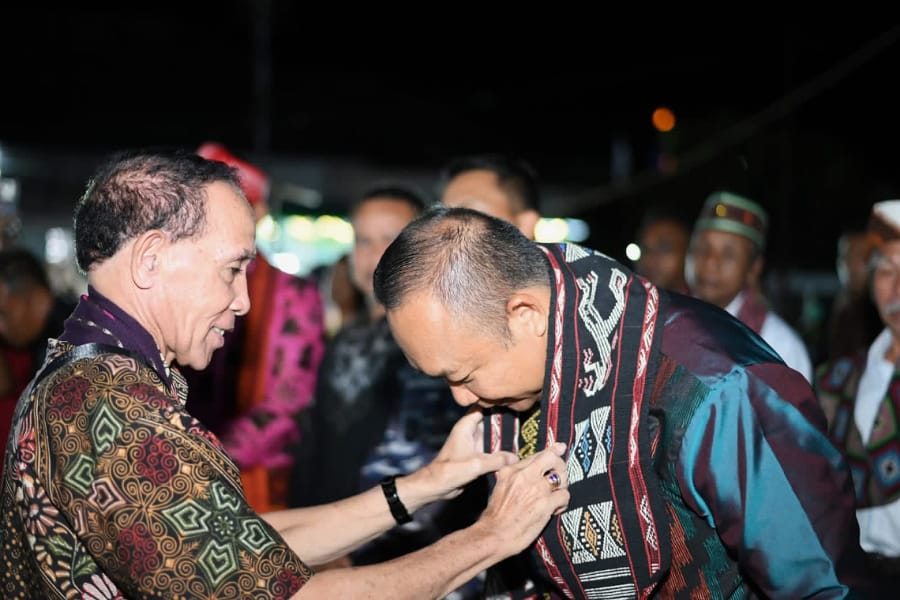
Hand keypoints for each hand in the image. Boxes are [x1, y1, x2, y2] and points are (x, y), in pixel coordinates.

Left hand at [399, 411, 516, 507]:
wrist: (437, 485)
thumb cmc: (449, 471)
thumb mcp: (476, 465)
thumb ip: (497, 460)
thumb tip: (515, 457)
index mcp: (466, 426)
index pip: (483, 406)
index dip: (496, 403)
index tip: (512, 401)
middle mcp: (470, 432)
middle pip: (490, 420)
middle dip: (505, 420)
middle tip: (523, 419)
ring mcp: (473, 443)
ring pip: (492, 435)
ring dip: (504, 437)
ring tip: (522, 433)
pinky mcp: (476, 455)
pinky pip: (491, 448)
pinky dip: (501, 449)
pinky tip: (514, 450)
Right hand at [477, 442, 569, 556]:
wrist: (493, 535)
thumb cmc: (495, 516)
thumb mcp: (500, 488)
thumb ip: (513, 477)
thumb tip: (524, 470)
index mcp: (511, 470)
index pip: (537, 455)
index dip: (551, 454)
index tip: (559, 448)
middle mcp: (523, 475)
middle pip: (552, 459)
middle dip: (560, 466)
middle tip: (560, 478)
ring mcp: (536, 489)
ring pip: (562, 476)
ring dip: (563, 486)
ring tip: (556, 496)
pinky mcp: (545, 504)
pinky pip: (565, 495)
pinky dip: (563, 502)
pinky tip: (556, 509)